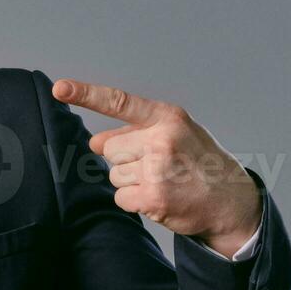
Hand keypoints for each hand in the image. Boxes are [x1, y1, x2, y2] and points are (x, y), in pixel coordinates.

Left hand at [52, 78, 260, 257]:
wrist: (230, 201)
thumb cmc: (199, 162)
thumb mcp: (175, 135)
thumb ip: (136, 132)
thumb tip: (94, 142)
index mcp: (168, 117)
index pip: (119, 102)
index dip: (86, 94)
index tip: (59, 88)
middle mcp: (162, 139)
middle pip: (109, 149)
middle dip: (125, 160)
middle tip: (158, 166)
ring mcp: (158, 169)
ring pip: (113, 175)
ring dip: (131, 182)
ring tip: (164, 181)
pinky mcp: (153, 197)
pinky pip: (121, 197)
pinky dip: (135, 201)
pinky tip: (160, 197)